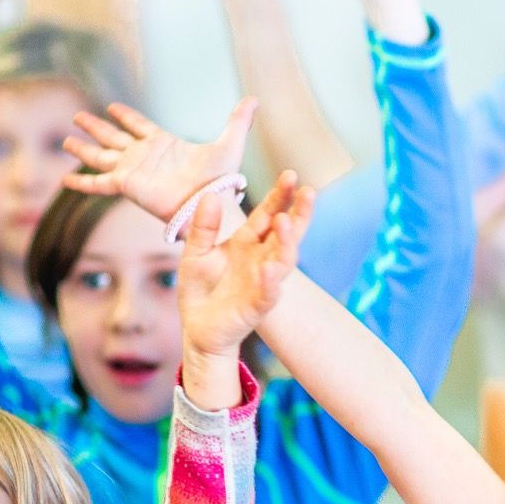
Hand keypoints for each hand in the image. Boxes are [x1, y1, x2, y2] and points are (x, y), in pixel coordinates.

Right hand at [63, 98, 257, 221]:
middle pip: (112, 137)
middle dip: (95, 127)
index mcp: (163, 144)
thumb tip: (254, 98)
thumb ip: (238, 121)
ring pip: (101, 156)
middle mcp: (144, 156)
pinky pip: (99, 183)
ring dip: (83, 148)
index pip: (139, 125)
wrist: (211, 205)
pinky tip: (65, 179)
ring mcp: (133, 171)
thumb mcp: (230, 144)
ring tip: (65, 140)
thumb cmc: (221, 181)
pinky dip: (82, 181)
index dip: (126, 116)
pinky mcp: (127, 186)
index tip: (112, 107)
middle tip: (76, 116)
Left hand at [179, 171, 310, 366]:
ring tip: (285, 221)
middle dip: (299, 213)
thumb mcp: (195, 251)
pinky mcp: (256, 307)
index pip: (268, 215)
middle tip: (308, 191)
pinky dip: (271, 282)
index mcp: (247, 243)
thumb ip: (204, 226)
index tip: (289, 175)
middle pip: (287, 233)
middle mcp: (261, 260)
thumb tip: (212, 195)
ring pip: (284, 261)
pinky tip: (270, 268)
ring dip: (288, 242)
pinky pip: (268, 294)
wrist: (197, 328)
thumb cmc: (200, 289)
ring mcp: (263, 283)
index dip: (280, 196)